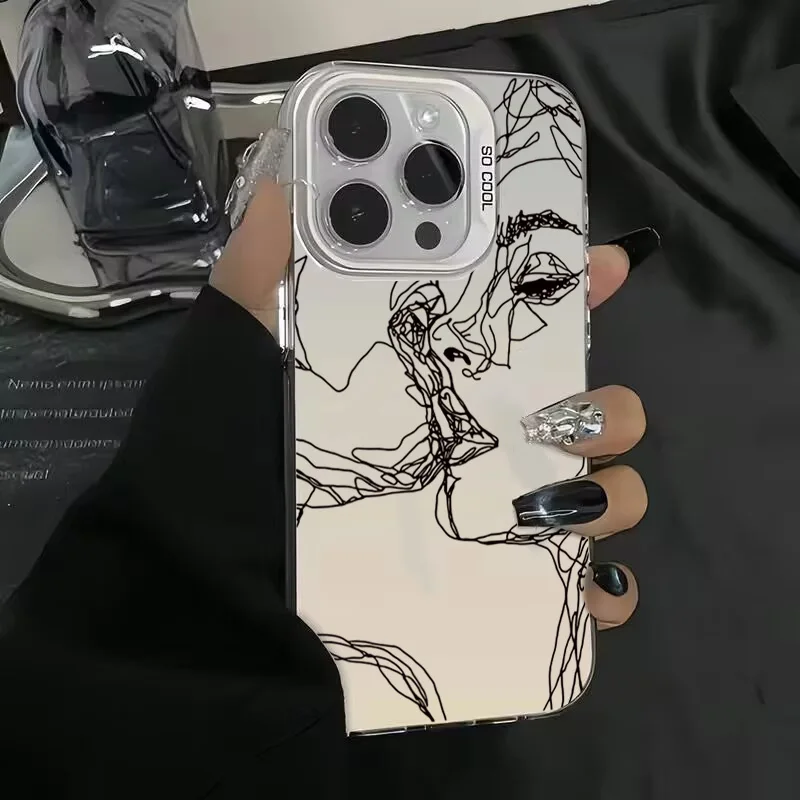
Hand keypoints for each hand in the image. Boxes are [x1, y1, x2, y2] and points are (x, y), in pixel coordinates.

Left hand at [212, 181, 658, 630]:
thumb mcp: (236, 358)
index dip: (574, 289)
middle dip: (606, 408)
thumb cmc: (227, 463)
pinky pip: (581, 597)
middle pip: (590, 415)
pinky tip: (583, 589)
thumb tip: (282, 190)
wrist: (214, 592)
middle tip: (558, 417)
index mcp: (437, 386)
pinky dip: (601, 596)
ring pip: (604, 498)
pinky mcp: (499, 599)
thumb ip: (257, 276)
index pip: (526, 331)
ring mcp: (495, 525)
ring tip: (556, 504)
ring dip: (610, 496)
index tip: (604, 265)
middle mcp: (479, 448)